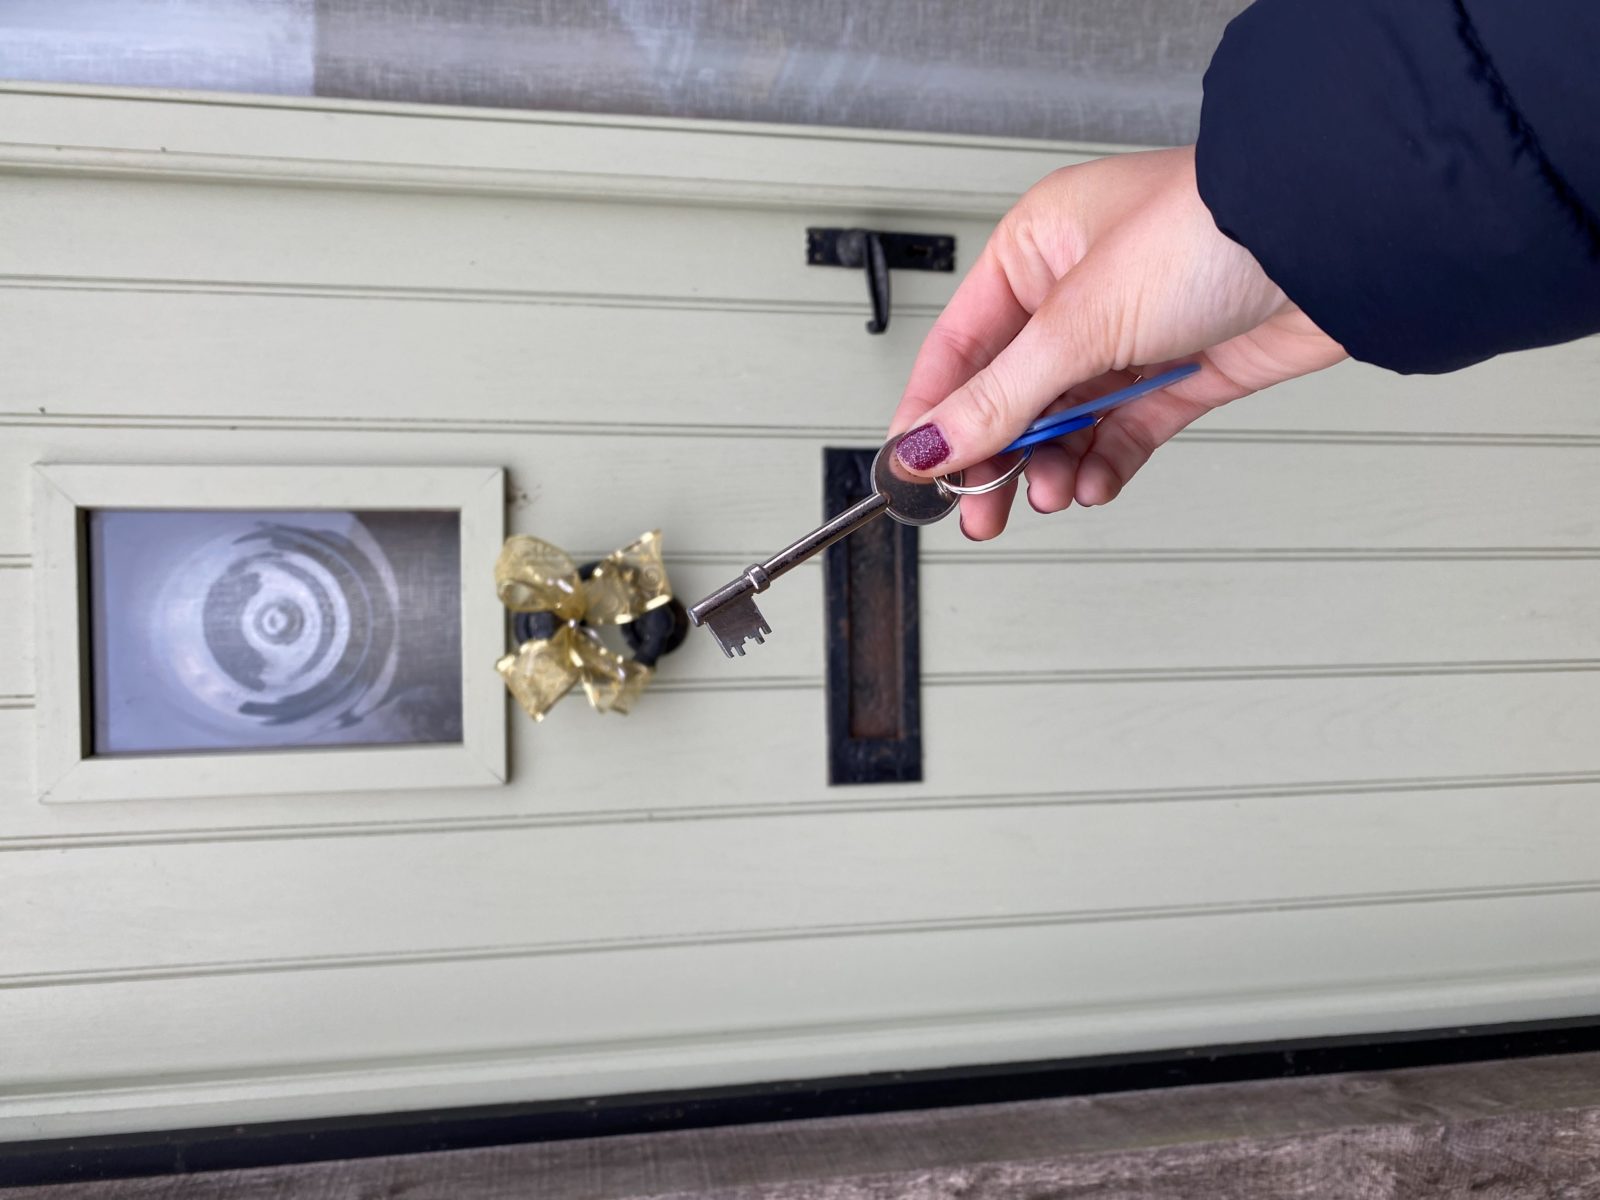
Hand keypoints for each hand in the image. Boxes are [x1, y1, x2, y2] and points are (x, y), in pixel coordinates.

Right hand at [887, 145, 1347, 538]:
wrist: (1332, 243)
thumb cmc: (1209, 231)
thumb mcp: (1076, 325)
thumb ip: (997, 399)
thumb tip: (927, 445)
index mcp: (1035, 250)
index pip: (960, 347)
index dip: (933, 413)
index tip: (912, 471)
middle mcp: (1078, 292)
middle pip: (1011, 394)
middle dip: (995, 457)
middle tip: (978, 510)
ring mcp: (1132, 334)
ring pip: (1067, 421)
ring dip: (1053, 466)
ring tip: (1051, 494)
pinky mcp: (1183, 373)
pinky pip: (1123, 432)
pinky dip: (1105, 464)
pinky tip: (1093, 483)